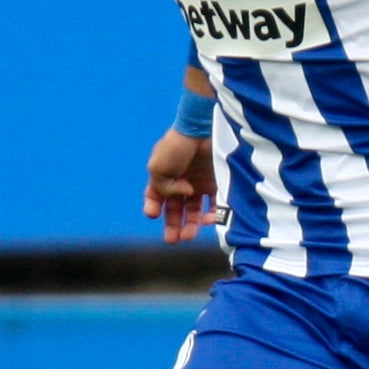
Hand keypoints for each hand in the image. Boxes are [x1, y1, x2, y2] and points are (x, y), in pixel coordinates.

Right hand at [144, 129, 215, 243]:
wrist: (202, 129)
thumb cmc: (177, 146)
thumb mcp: (159, 166)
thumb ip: (164, 187)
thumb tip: (184, 195)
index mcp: (162, 178)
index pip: (155, 199)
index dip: (153, 209)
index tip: (153, 214)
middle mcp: (180, 183)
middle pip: (175, 210)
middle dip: (172, 226)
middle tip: (172, 239)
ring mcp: (198, 185)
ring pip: (193, 212)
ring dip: (190, 225)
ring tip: (188, 235)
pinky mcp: (215, 184)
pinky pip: (213, 205)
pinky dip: (210, 215)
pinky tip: (206, 220)